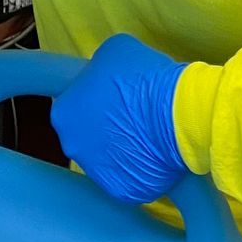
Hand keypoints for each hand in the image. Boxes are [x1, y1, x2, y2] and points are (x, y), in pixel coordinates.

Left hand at [51, 34, 190, 203]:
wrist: (178, 112)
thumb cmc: (145, 76)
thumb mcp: (114, 51)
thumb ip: (99, 67)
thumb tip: (106, 74)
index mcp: (62, 113)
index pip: (74, 106)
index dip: (96, 100)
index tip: (115, 97)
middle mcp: (72, 146)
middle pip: (88, 136)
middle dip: (108, 128)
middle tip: (135, 116)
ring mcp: (95, 172)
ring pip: (109, 160)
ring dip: (124, 150)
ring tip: (151, 134)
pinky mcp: (121, 191)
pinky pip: (129, 179)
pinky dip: (141, 170)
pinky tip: (158, 154)